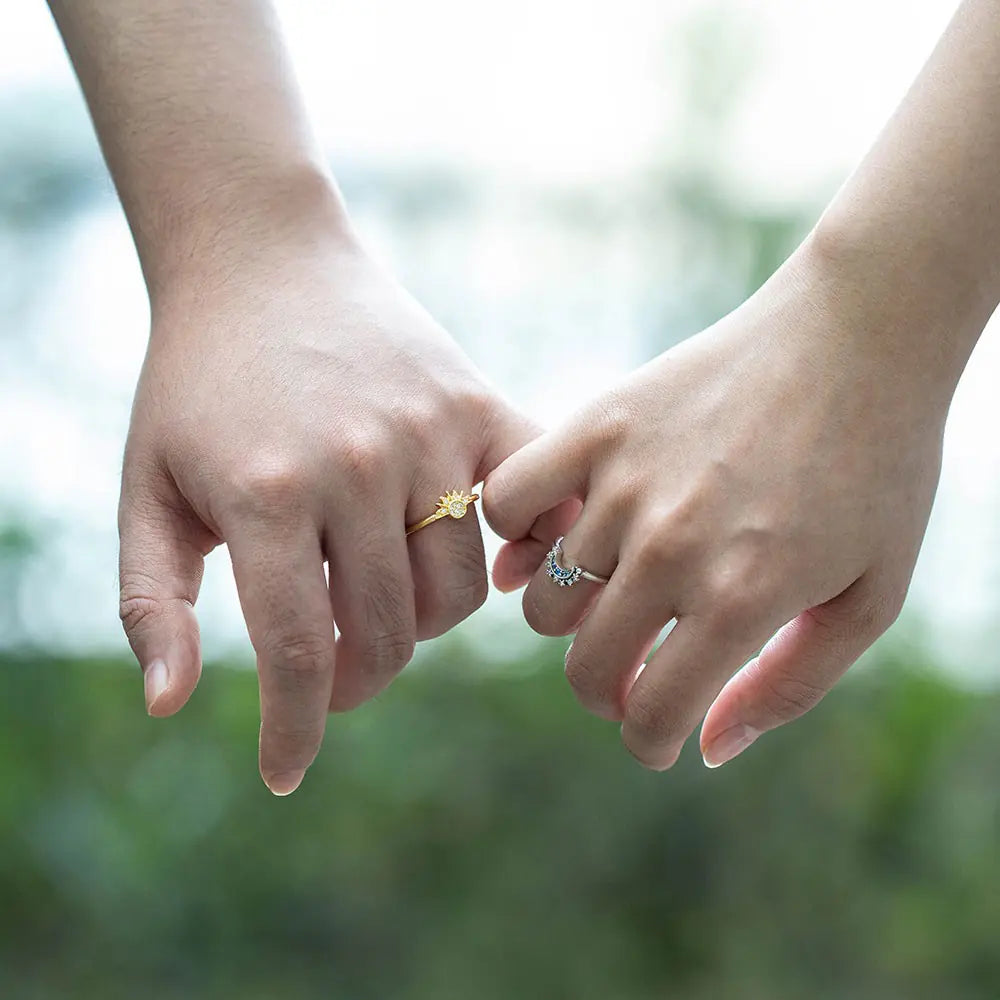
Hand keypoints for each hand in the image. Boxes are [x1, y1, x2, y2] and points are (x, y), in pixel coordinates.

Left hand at [118, 226, 531, 793]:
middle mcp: (358, 465)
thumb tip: (168, 706)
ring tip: (382, 599)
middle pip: (389, 633)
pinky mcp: (479, 405)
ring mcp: (429, 432)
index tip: (286, 772)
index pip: (296, 652)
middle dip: (355, 678)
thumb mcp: (147, 488)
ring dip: (420, 624)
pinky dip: (530, 549)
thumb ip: (150, 600)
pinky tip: (499, 565)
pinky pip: (535, 503)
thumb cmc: (196, 385)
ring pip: (458, 591)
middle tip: (331, 667)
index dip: (295, 730)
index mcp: (266, 492)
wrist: (262, 263)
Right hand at [484, 239, 947, 769]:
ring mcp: (626, 483)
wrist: (856, 338)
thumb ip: (787, 686)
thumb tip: (706, 749)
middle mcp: (672, 547)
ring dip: (572, 617)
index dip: (648, 741)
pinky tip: (555, 534)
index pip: (650, 714)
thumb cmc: (877, 470)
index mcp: (744, 598)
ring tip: (608, 594)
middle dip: (607, 691)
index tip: (654, 735)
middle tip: (635, 672)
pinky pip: (508, 502)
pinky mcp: (598, 426)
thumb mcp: (869, 597)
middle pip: (585, 666)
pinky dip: (515, 533)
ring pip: (543, 598)